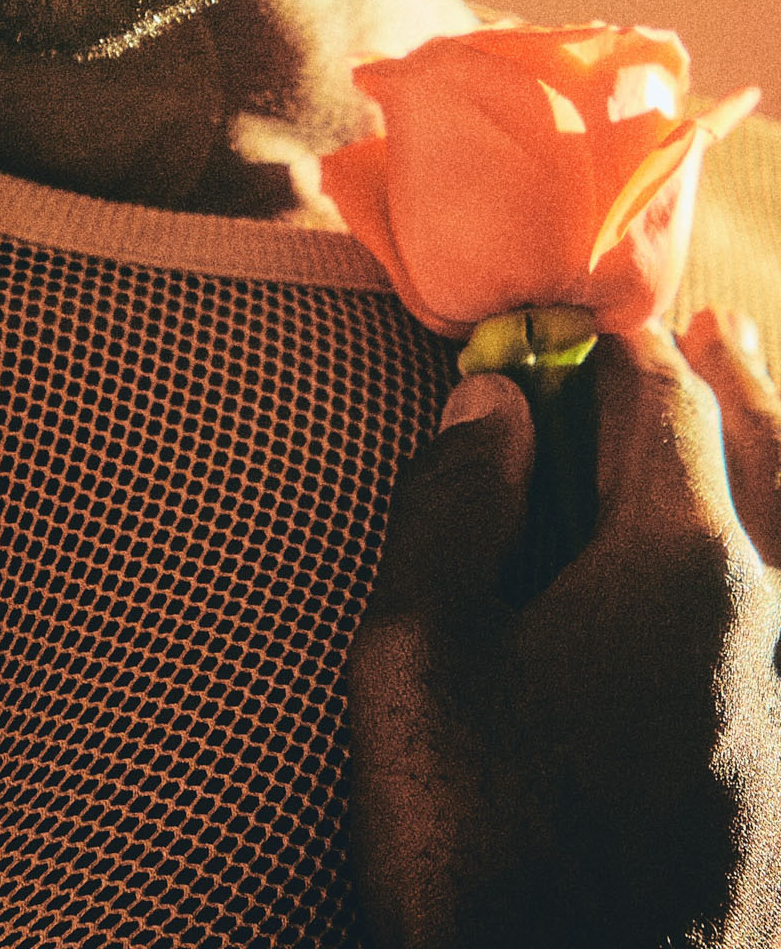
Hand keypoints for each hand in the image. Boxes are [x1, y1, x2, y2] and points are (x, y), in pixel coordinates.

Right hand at [347, 317, 780, 948]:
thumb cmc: (481, 843)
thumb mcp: (419, 656)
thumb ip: (457, 506)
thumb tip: (493, 402)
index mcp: (679, 566)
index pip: (660, 396)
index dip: (600, 340)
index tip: (545, 321)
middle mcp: (761, 616)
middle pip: (751, 455)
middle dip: (712, 379)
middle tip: (698, 321)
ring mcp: (778, 697)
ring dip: (761, 451)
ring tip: (740, 379)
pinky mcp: (769, 765)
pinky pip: (776, 606)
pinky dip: (768, 536)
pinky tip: (723, 549)